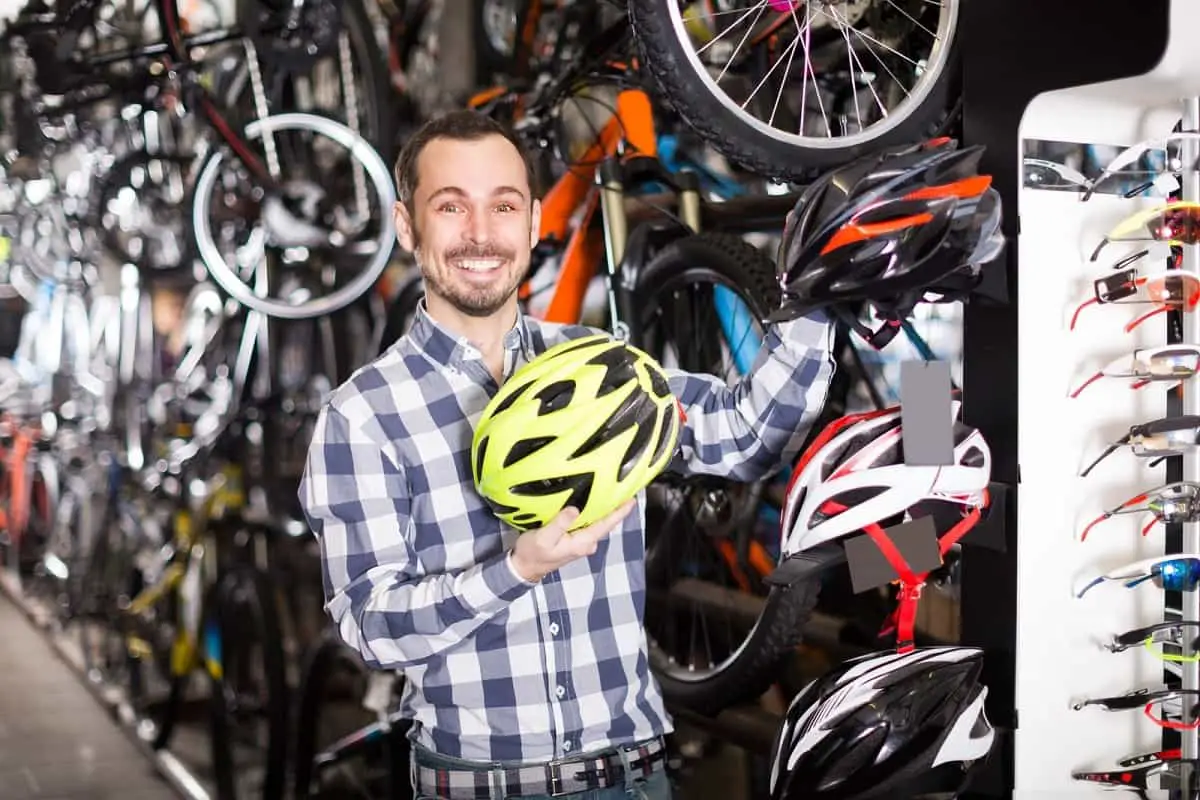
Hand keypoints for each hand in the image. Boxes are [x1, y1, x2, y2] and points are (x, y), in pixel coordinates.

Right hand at [509, 500, 635, 582]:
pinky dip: (592, 514)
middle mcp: (586, 543)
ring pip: (596, 523)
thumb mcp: (544, 537)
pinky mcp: (575, 540)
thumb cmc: (533, 553)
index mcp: (582, 542)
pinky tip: (592, 503)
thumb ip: (560, 523)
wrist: (524, 567)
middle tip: (623, 489)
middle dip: (614, 508)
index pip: (605, 525)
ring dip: (604, 510)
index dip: (619, 513)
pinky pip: (588, 524)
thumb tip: (575, 509)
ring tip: (611, 492)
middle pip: (604, 524)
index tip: (631, 500)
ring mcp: (582, 543)